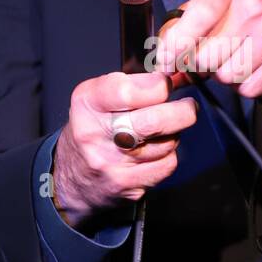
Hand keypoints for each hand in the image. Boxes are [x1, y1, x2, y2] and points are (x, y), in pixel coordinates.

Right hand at [52, 69, 197, 227]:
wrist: (73, 176)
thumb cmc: (93, 128)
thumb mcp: (99, 97)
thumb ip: (134, 83)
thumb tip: (176, 75)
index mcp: (87, 104)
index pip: (126, 91)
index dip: (157, 86)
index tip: (166, 85)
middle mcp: (95, 135)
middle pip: (153, 122)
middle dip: (182, 111)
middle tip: (188, 106)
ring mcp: (111, 164)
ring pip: (166, 144)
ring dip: (173, 134)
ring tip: (161, 130)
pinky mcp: (127, 185)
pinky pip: (167, 165)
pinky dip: (168, 155)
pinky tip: (155, 151)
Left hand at [156, 0, 261, 98]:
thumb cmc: (249, 3)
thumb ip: (185, 22)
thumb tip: (163, 62)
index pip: (198, 16)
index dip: (176, 43)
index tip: (165, 60)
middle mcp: (254, 7)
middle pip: (207, 56)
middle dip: (199, 63)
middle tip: (205, 56)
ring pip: (227, 75)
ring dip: (221, 74)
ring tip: (230, 57)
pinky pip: (248, 88)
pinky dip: (242, 85)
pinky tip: (247, 66)